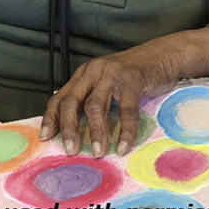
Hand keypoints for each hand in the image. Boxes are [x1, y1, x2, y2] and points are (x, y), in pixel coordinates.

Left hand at [40, 27, 208, 156]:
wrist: (163, 55)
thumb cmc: (133, 76)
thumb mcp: (106, 84)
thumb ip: (92, 99)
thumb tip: (76, 132)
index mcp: (83, 74)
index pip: (59, 96)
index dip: (51, 117)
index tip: (46, 138)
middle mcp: (93, 71)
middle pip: (72, 102)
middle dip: (69, 128)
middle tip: (70, 151)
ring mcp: (112, 74)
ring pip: (96, 106)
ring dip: (96, 132)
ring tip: (98, 152)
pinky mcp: (132, 80)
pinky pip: (127, 110)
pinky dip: (125, 131)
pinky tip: (123, 146)